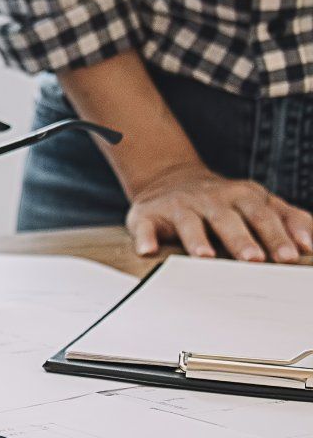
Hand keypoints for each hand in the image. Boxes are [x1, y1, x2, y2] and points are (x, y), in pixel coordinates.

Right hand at [124, 162, 312, 262]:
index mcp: (244, 197)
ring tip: (205, 257)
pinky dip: (145, 237)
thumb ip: (290, 219)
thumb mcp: (259, 203)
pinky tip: (147, 251)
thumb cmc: (223, 201)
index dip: (279, 234)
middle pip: (230, 218)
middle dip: (242, 239)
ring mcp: (180, 206)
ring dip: (197, 240)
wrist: (169, 178)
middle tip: (254, 260)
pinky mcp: (148, 214)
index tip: (292, 255)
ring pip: (190, 222)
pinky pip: (145, 226)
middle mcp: (213, 199)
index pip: (265, 215)